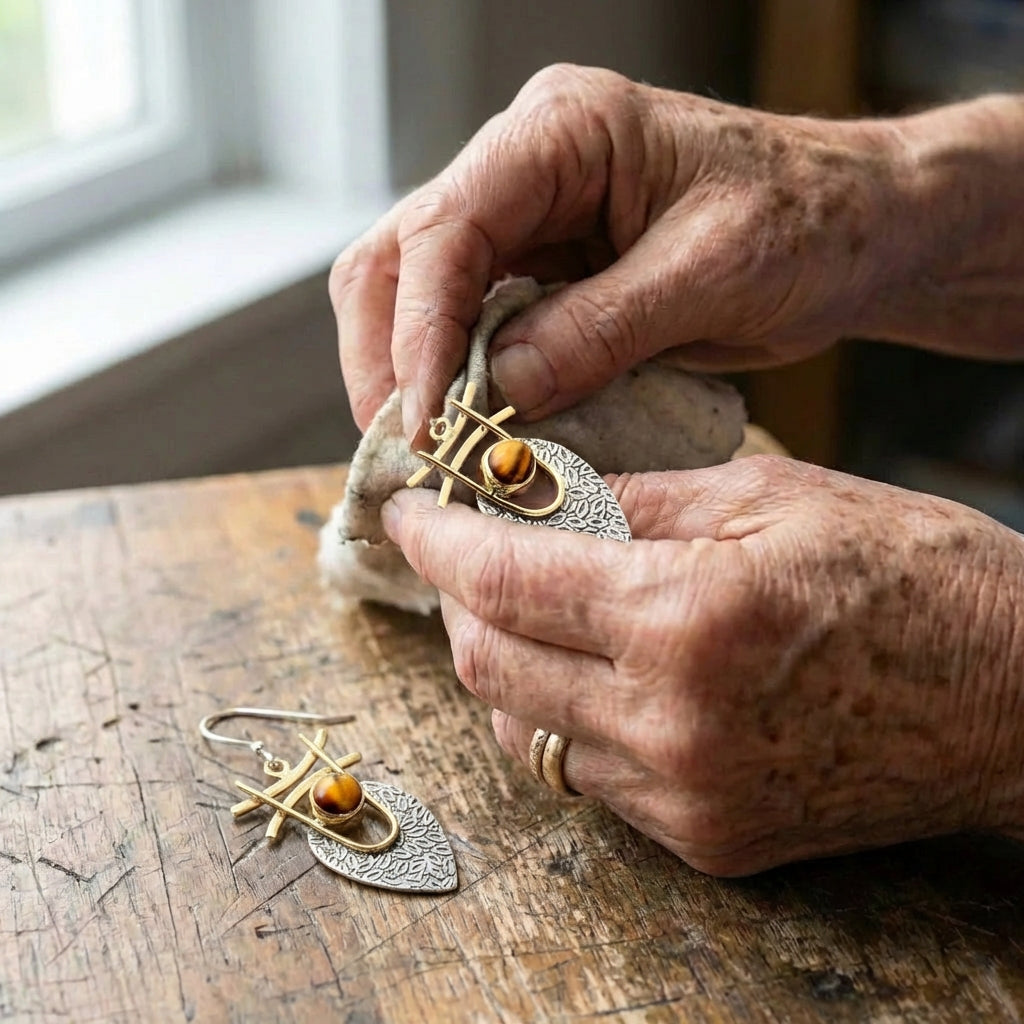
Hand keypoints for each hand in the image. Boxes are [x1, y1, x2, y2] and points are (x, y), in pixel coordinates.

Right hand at [332, 63, 921, 436]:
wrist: (854, 231)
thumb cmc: (806, 223)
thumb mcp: (710, 275)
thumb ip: (598, 330)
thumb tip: (497, 393)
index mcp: (562, 132)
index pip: (447, 228)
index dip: (420, 330)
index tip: (426, 420)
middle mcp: (525, 168)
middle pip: (400, 256)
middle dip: (389, 356)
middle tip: (406, 448)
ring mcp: (528, 221)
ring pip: (418, 294)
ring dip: (412, 374)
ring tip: (430, 451)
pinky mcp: (543, 273)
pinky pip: (472, 328)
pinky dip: (460, 383)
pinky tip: (472, 431)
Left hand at [382, 457, 1023, 874]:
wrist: (1016, 700)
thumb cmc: (913, 576)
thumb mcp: (771, 496)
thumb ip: (637, 497)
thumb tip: (539, 494)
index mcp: (685, 617)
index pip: (504, 580)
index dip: (438, 540)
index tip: (408, 509)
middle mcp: (670, 723)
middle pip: (488, 665)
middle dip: (457, 599)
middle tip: (464, 551)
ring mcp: (685, 796)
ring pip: (524, 729)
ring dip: (500, 661)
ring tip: (522, 605)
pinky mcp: (707, 837)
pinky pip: (586, 776)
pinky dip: (560, 716)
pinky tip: (585, 670)